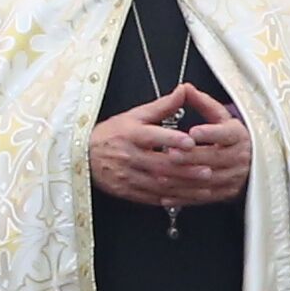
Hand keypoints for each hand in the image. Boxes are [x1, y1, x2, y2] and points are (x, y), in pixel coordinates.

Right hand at [89, 87, 251, 207]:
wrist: (82, 156)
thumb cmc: (111, 133)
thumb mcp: (134, 115)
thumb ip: (162, 106)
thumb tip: (183, 91)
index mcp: (130, 134)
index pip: (152, 136)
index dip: (171, 139)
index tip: (190, 141)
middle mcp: (128, 156)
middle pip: (159, 164)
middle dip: (185, 169)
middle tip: (208, 170)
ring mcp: (126, 176)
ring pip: (159, 185)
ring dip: (183, 187)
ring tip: (205, 188)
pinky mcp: (126, 192)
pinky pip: (152, 198)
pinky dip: (171, 200)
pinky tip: (188, 199)